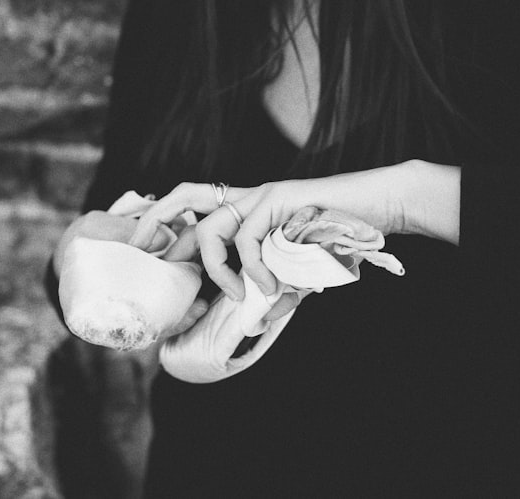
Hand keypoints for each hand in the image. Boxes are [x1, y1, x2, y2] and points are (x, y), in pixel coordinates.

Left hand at [127, 160, 460, 303]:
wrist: (379, 206)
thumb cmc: (341, 237)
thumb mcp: (299, 270)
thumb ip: (274, 291)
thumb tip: (250, 324)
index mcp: (247, 210)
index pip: (195, 209)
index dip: (168, 226)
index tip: (148, 253)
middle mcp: (248, 198)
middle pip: (185, 195)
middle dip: (155, 220)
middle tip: (140, 249)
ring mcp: (262, 196)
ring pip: (211, 226)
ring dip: (214, 267)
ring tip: (232, 292)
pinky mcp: (279, 200)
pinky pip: (249, 240)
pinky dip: (252, 269)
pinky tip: (269, 287)